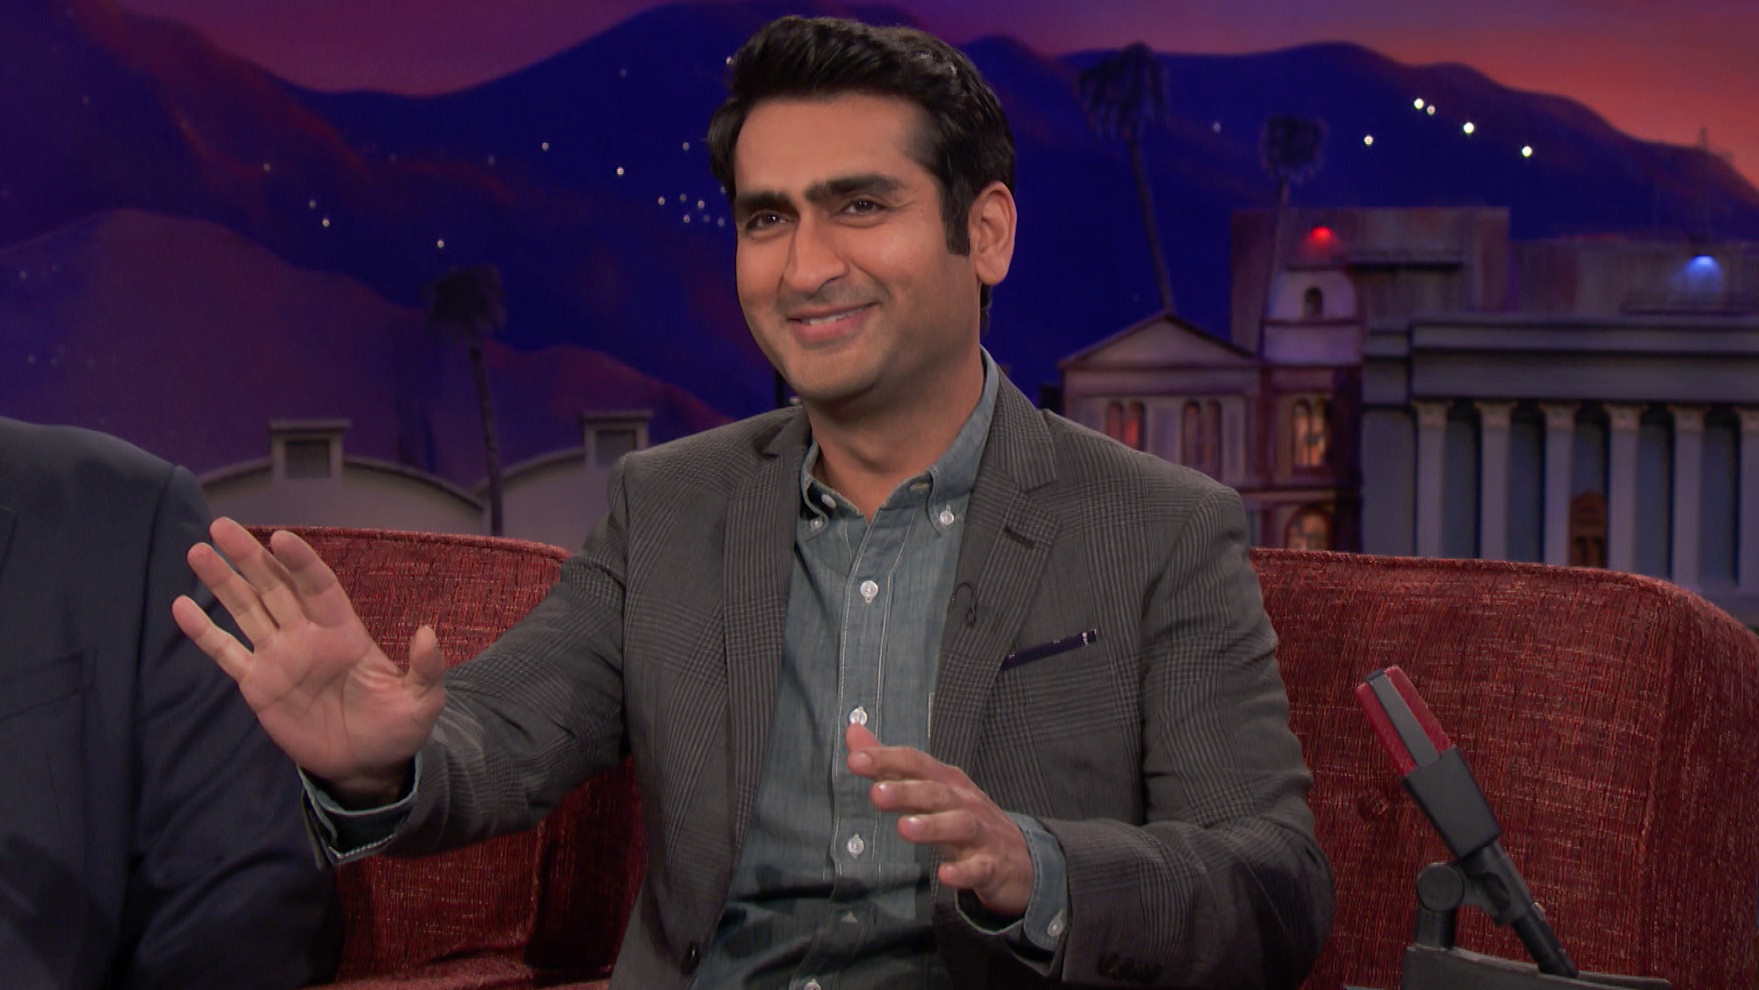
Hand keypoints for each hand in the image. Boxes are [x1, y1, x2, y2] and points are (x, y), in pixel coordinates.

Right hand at [171, 517, 445, 804]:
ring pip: (246, 610)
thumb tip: (427, 633)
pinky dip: (204, 632)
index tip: (281, 537)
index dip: (301, 562)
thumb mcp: (421, 701)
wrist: (366, 765)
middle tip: (222, 526)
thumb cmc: (396, 727)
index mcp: (344, 632)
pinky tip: (180, 607)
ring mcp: (279, 658)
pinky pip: (227, 653)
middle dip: (250, 557)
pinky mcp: (258, 685)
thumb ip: (425, 669)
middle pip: (275, 588)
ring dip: (222, 582)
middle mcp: (307, 636)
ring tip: (198, 551)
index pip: (319, 586)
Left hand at [846, 723, 1032, 916]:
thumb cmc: (967, 819)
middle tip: (875, 792)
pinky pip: (979, 868)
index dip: (887, 759)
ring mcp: (981, 833)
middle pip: (935, 792)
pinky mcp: (992, 866)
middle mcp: (964, 802)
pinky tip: (945, 875)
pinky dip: (963, 871)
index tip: (855, 759)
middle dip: (906, 791)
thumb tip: (854, 733)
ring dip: (932, 825)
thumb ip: (890, 764)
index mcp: (946, 782)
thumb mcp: (931, 788)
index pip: (916, 764)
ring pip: (959, 824)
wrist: (1021, 860)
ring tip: (904, 828)